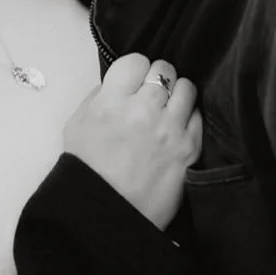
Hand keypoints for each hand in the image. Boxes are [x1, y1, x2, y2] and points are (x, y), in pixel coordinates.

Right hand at [64, 53, 201, 229]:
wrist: (107, 214)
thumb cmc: (89, 173)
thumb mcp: (77, 125)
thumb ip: (99, 97)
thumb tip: (120, 83)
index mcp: (110, 102)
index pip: (136, 60)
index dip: (136, 71)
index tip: (134, 82)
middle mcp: (142, 110)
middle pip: (164, 70)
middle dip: (158, 80)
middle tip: (152, 95)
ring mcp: (169, 129)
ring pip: (187, 87)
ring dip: (177, 95)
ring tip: (168, 109)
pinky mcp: (188, 148)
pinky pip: (198, 115)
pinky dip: (189, 118)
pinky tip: (176, 129)